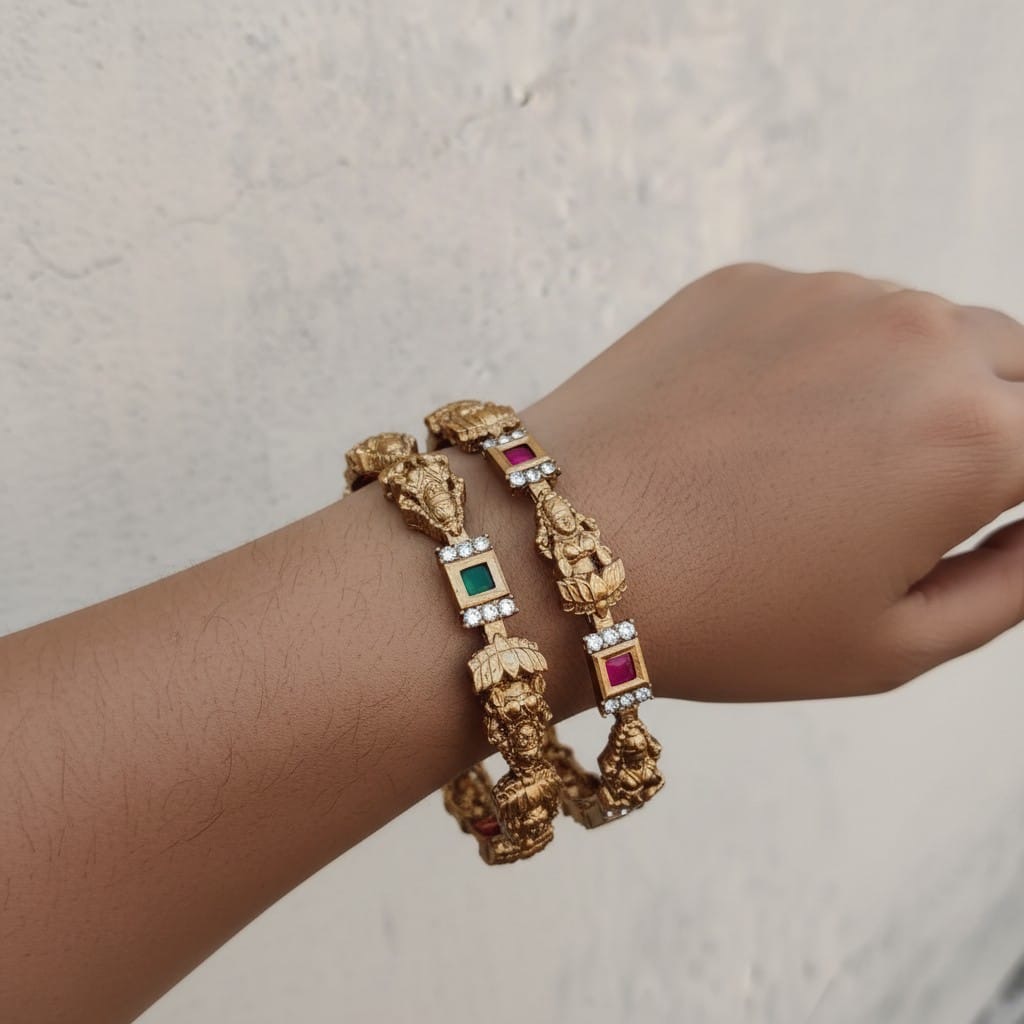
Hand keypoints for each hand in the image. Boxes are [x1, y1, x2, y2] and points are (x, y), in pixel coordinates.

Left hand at [522, 264, 1023, 700]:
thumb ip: (1014, 583)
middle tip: (926, 487)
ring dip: (914, 381)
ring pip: (924, 326)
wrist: (557, 552)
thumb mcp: (893, 645)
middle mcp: (918, 340)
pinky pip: (830, 309)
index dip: (1023, 488)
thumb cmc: (723, 619)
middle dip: (1001, 422)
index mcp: (976, 440)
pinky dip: (828, 355)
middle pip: (1015, 367)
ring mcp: (828, 295)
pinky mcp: (749, 280)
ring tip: (829, 462)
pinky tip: (760, 421)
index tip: (986, 508)